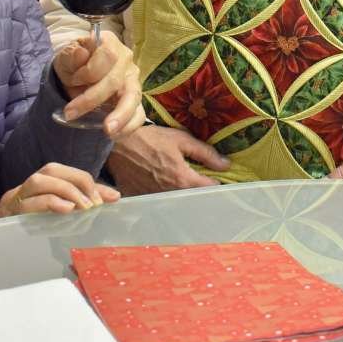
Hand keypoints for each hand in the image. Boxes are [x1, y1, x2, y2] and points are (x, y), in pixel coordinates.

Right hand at [0, 162, 119, 217]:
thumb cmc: (31, 231)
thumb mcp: (59, 215)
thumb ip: (84, 202)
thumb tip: (115, 196)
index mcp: (39, 185)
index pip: (64, 171)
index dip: (86, 180)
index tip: (106, 199)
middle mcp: (25, 188)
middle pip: (51, 169)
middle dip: (78, 181)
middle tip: (94, 203)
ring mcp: (14, 201)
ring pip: (38, 181)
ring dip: (66, 191)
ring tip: (83, 207)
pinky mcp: (8, 217)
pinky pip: (27, 204)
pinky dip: (50, 203)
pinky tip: (66, 210)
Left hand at [53, 32, 143, 137]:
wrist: (77, 78)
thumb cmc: (73, 65)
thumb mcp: (65, 58)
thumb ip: (70, 55)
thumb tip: (81, 53)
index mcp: (109, 44)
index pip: (107, 56)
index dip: (87, 72)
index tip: (71, 81)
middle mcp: (126, 60)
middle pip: (116, 80)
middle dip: (93, 99)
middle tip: (71, 114)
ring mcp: (133, 80)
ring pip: (134, 97)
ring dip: (121, 116)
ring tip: (108, 131)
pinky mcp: (135, 99)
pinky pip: (140, 114)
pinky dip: (129, 126)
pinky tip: (115, 135)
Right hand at [106, 124, 229, 193]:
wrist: (116, 145)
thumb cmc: (150, 139)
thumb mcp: (180, 139)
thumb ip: (205, 153)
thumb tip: (226, 165)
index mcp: (182, 179)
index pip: (208, 189)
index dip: (216, 183)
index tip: (218, 177)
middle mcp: (170, 194)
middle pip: (193, 198)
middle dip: (199, 190)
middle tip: (200, 179)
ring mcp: (154, 199)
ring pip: (176, 201)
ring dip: (182, 194)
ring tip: (178, 181)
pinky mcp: (141, 200)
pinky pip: (158, 202)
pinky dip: (164, 196)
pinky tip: (161, 184)